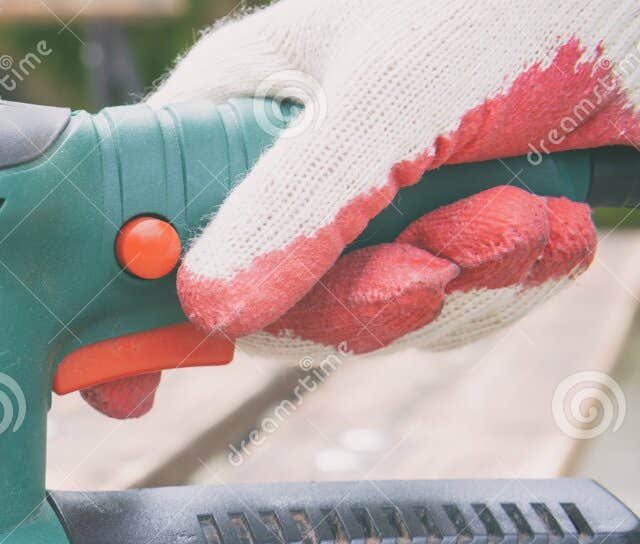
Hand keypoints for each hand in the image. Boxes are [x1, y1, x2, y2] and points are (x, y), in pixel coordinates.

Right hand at [151, 0, 639, 362]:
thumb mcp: (393, 96)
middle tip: (425, 271)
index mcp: (235, 104)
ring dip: (461, 286)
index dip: (126, 303)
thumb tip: (206, 307)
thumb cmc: (520, 1)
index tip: (129, 383)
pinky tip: (539, 222)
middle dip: (358, 301)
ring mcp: (359, 215)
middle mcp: (284, 169)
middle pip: (255, 304)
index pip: (140, 218)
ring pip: (353, 325)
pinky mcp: (429, 243)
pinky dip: (504, 289)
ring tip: (516, 213)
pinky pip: (433, 322)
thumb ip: (296, 202)